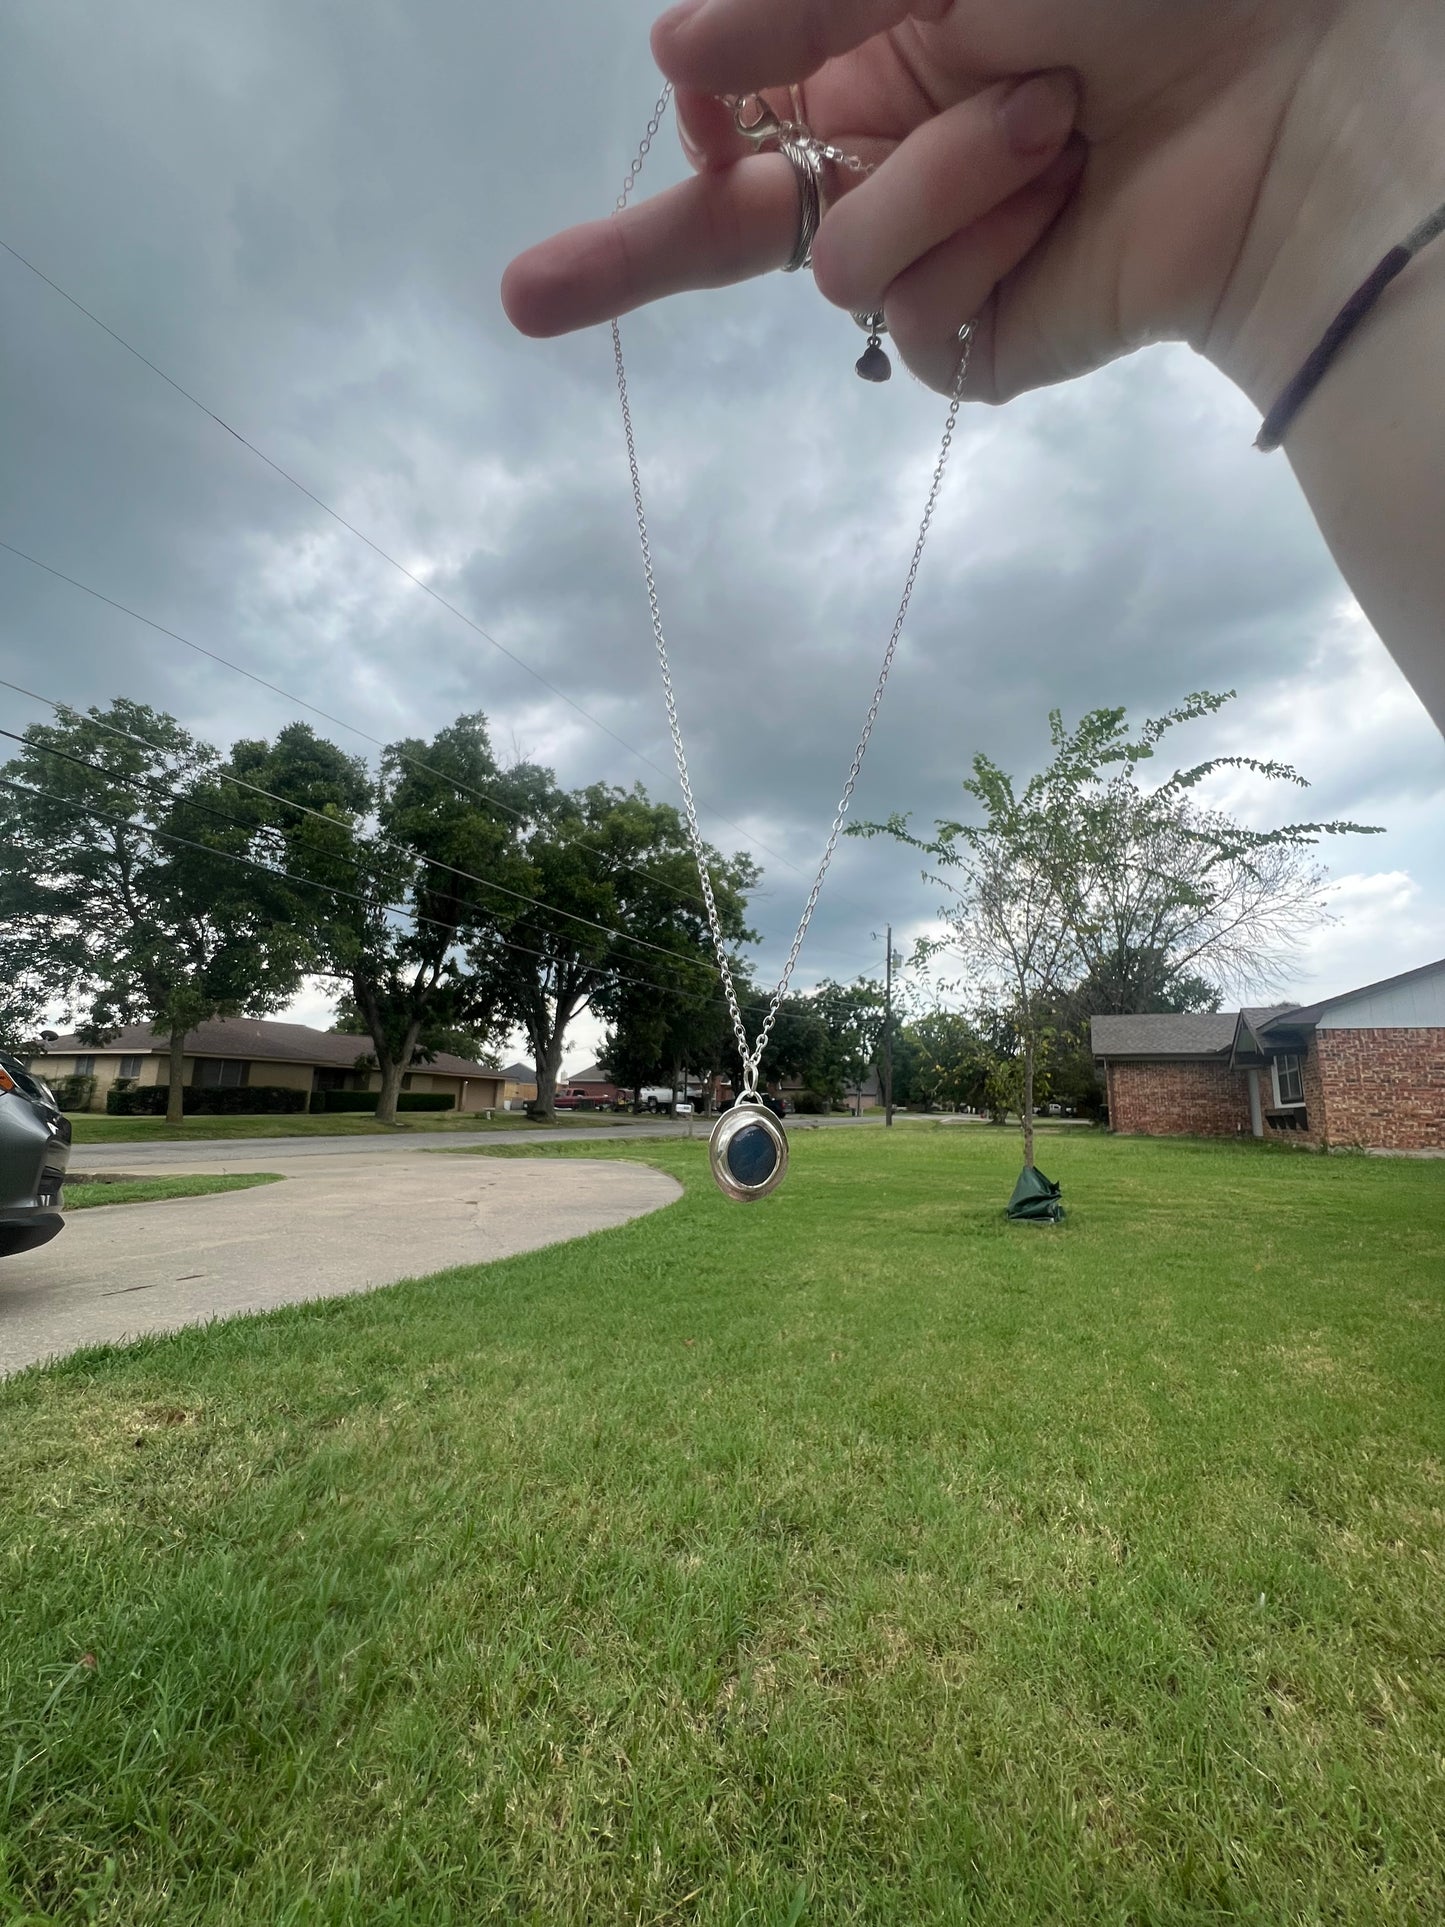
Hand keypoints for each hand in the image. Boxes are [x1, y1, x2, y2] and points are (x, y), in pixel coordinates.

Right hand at [501, 0, 1346, 403]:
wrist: (1302, 82)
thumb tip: (677, 54)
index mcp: (898, 47)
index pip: (755, 108)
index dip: (713, 108)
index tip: (696, 89)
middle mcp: (907, 152)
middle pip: (735, 233)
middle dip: (626, 262)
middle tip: (526, 301)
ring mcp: (945, 251)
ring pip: (832, 259)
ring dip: (933, 166)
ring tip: (1053, 108)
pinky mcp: (984, 337)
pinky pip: (904, 307)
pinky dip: (971, 228)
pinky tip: (1059, 180)